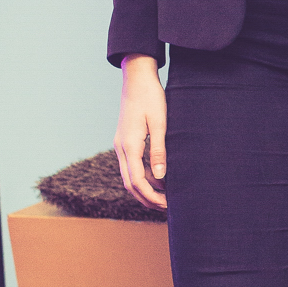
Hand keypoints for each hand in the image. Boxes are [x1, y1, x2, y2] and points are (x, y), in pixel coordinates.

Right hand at [115, 55, 167, 209]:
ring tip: (164, 197)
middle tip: (166, 208)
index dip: (151, 196)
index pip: (137, 181)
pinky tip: (157, 179)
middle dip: (147, 198)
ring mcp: (120, 144)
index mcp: (129, 145)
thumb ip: (159, 150)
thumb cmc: (151, 96)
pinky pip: (131, 166)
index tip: (167, 205)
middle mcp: (121, 147)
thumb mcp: (160, 122)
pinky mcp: (124, 140)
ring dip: (144, 189)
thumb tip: (161, 177)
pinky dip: (142, 177)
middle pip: (130, 184)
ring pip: (128, 176)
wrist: (136, 78)